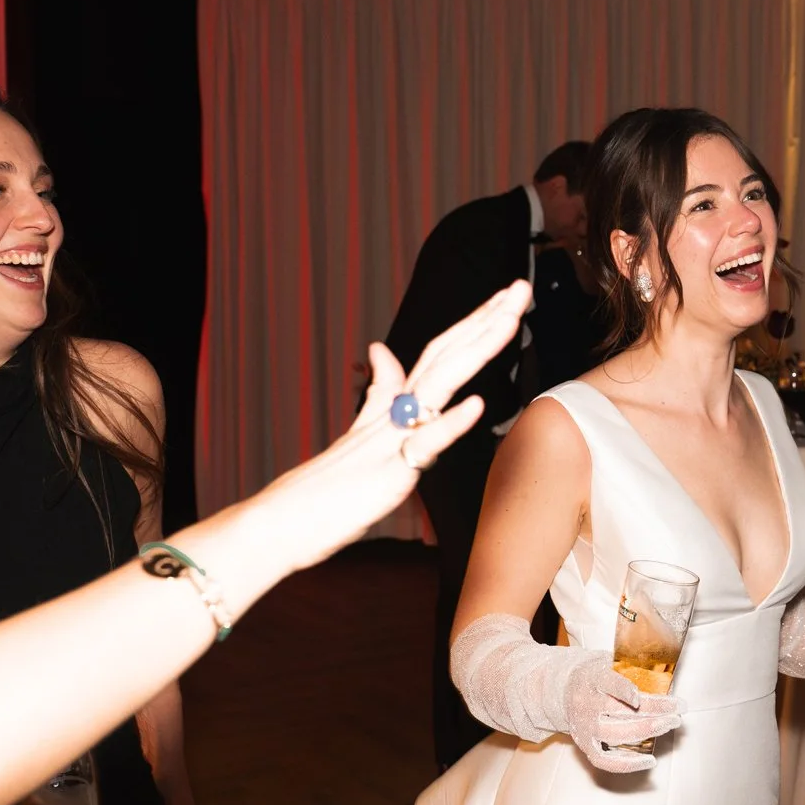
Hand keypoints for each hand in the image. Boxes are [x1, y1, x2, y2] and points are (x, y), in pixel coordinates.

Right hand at [259, 281, 530, 569]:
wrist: (285, 518)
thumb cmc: (327, 484)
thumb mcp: (363, 431)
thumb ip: (379, 391)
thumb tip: (381, 350)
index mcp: (395, 403)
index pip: (441, 352)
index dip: (474, 324)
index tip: (507, 297)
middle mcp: (396, 412)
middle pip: (447, 355)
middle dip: (486, 320)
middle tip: (519, 286)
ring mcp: (393, 439)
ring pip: (440, 385)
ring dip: (477, 350)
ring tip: (508, 319)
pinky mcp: (389, 473)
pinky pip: (422, 446)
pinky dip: (450, 423)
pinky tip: (476, 404)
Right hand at [564, 661, 681, 772]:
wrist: (561, 690)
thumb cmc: (593, 675)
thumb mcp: (606, 661)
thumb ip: (628, 666)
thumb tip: (664, 673)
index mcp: (591, 678)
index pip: (608, 684)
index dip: (623, 691)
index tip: (639, 697)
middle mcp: (585, 704)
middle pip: (619, 711)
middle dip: (653, 711)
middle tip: (677, 709)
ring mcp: (584, 727)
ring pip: (616, 734)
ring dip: (647, 731)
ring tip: (670, 724)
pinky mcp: (584, 745)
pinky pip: (605, 761)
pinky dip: (628, 764)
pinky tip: (649, 761)